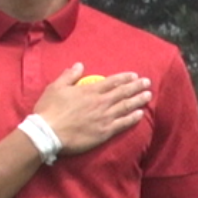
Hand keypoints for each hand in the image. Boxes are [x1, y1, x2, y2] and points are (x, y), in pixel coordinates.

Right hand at [32, 64, 151, 154]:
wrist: (48, 133)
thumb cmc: (49, 109)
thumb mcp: (55, 87)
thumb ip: (69, 76)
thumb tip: (79, 64)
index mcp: (89, 91)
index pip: (111, 82)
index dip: (124, 78)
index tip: (134, 75)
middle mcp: (100, 102)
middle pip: (123, 92)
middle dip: (136, 86)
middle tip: (147, 82)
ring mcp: (105, 117)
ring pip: (126, 106)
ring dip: (138, 100)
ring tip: (149, 95)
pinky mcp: (106, 131)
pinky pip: (123, 123)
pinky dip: (133, 118)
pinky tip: (141, 114)